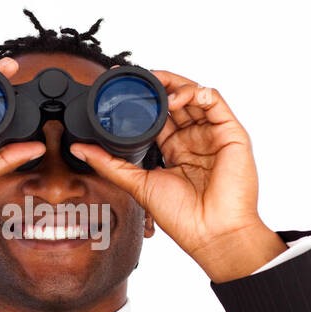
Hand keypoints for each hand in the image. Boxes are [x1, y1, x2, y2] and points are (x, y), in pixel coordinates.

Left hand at [69, 68, 286, 281]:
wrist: (212, 234)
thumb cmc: (183, 217)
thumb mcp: (139, 185)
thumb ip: (110, 164)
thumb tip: (79, 148)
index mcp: (175, 150)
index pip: (158, 115)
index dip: (142, 98)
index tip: (120, 83)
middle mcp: (194, 139)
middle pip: (176, 100)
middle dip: (157, 85)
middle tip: (135, 77)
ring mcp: (213, 134)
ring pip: (194, 94)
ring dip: (174, 84)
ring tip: (155, 85)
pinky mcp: (231, 133)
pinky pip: (215, 101)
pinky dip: (195, 92)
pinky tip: (176, 98)